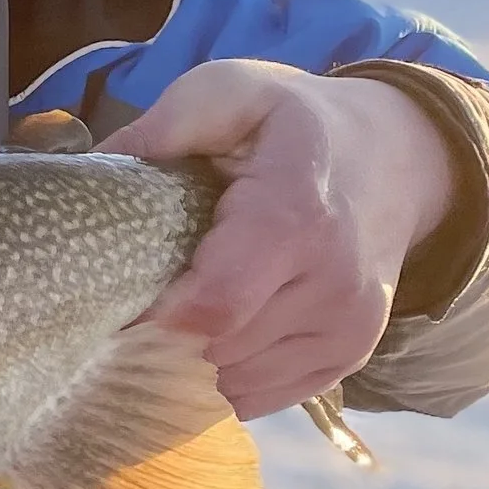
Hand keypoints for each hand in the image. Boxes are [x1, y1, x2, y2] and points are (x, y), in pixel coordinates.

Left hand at [102, 62, 456, 419]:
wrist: (398, 155)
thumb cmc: (294, 123)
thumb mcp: (230, 91)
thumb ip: (162, 127)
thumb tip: (90, 177)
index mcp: (296, 215)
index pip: (216, 306)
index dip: (150, 321)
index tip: (107, 308)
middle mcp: (334, 283)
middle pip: (217, 351)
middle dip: (157, 341)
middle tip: (122, 311)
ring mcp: (349, 328)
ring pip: (234, 382)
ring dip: (186, 363)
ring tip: (164, 317)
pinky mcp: (348, 356)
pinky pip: (261, 398)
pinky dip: (219, 380)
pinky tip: (201, 340)